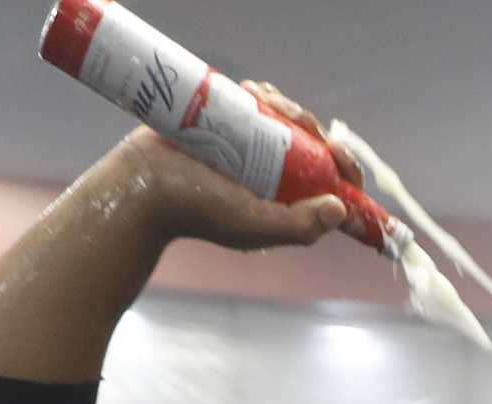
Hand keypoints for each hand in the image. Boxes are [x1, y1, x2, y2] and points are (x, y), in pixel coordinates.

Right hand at [105, 79, 360, 251]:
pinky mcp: (230, 126)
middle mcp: (276, 179)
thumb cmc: (200, 211)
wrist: (146, 181)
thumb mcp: (256, 226)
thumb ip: (299, 225)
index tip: (338, 150)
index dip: (345, 167)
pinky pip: (258, 104)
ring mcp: (253, 151)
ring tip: (264, 98)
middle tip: (288, 114)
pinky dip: (262, 94)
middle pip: (314, 146)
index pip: (332, 186)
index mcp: (288, 205)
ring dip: (284, 104)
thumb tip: (340, 208)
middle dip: (309, 124)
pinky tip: (254, 89)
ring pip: (288, 121)